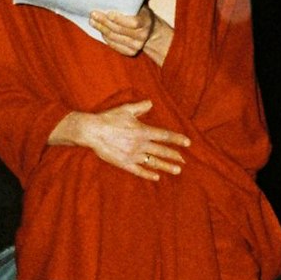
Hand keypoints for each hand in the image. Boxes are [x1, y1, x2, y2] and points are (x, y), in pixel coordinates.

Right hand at [50, 100, 189, 180]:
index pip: (164, 136)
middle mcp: (140, 144)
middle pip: (162, 151)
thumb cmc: (108, 119)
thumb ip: (140, 107)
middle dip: (174, 156)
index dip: (177, 139)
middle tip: (184, 160)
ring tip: (177, 170)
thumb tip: (150, 102)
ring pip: (153, 162)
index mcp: (142, 131)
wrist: (92, 131)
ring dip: (166, 166)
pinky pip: (139, 170)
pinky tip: (156, 177)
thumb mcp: (126, 110)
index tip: (188, 143)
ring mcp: (133, 155)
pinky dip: (148, 174)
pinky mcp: (124, 163)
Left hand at [90, 5, 160, 57]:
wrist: (150, 30)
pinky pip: (114, 45)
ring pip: (115, 37)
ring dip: (102, 29)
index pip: (133, 23)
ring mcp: (137, 46)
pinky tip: (100, 30)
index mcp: (146, 21)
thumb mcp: (139, 6)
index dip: (119, 19)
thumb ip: (128, 3)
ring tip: (93, 21)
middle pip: (120, 30)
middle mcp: (143, 35)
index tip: (108, 13)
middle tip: (93, 14)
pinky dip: (105, 37)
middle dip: (104, 22)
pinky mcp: (131, 52)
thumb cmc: (140, 13)